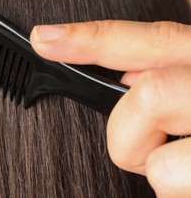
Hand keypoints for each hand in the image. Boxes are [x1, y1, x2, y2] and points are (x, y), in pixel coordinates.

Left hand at [30, 20, 190, 196]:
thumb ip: (166, 75)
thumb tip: (125, 76)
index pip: (150, 39)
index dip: (91, 37)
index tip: (44, 38)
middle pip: (149, 95)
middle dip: (129, 132)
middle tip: (145, 143)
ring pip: (160, 166)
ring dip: (161, 173)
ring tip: (189, 165)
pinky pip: (172, 188)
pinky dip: (176, 191)